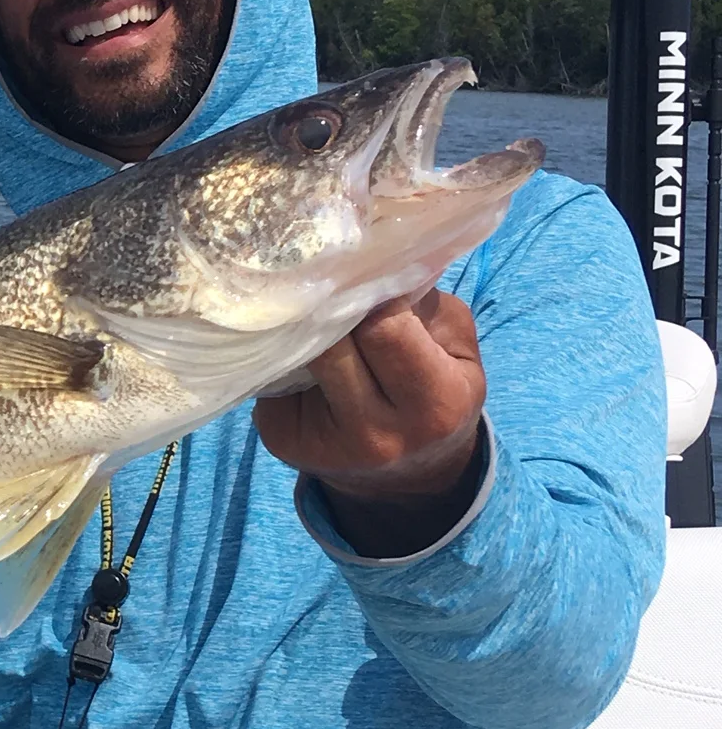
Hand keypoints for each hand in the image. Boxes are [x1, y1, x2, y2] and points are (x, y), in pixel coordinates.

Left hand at [254, 290, 485, 555]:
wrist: (406, 477)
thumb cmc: (436, 393)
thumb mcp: (456, 350)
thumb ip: (423, 304)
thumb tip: (375, 251)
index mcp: (434, 404)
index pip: (386, 330)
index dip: (372, 292)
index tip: (365, 268)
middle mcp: (376, 433)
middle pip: (332, 346)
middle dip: (330, 306)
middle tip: (325, 276)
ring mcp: (320, 444)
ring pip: (296, 358)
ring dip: (300, 325)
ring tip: (307, 303)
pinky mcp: (280, 440)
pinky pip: (272, 376)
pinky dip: (281, 351)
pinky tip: (289, 338)